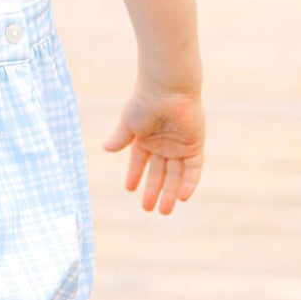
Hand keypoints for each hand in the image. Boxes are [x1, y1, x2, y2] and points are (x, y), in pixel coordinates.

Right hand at [104, 83, 205, 214]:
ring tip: (164, 210)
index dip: (135, 175)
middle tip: (148, 209)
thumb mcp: (128, 123)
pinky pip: (193, 169)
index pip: (140, 161)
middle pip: (159, 172)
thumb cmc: (145, 101)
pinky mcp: (194, 145)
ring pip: (175, 175)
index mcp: (146, 137)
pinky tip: (182, 197)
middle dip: (153, 190)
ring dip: (170, 192)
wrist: (167, 89)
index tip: (129, 189)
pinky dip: (188, 183)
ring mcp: (179, 145)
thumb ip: (120, 138)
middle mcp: (163, 143)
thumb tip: (106, 149)